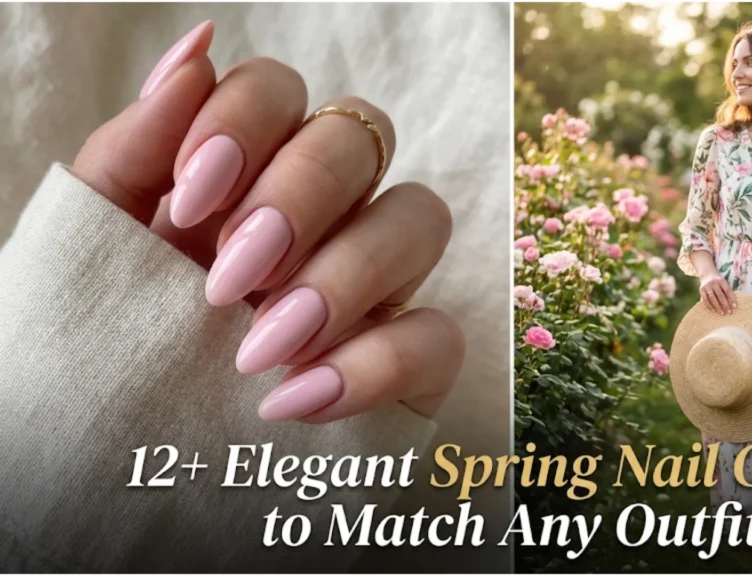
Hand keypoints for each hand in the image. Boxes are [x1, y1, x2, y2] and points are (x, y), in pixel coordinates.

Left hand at [70, 21, 464, 422]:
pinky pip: (441, 332)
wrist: (124, 485)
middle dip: (300, 195)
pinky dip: (375, 361)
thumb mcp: (98, 251)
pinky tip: (299, 400)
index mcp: (241, 180)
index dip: (246, 121)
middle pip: (360, 135)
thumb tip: (193, 47)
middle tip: (231, 278)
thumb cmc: (108, 359)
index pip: (279, 92)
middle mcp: (319, 218)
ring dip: (344, 273)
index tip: (192, 199)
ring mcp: (375, 286)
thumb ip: (135, 151)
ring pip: (420, 215)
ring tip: (263, 348)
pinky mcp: (413, 363)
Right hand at [699, 272, 736, 315]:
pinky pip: (705, 299)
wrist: (707, 275)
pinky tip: (714, 311)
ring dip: (717, 306)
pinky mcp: (701, 290)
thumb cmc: (719, 282)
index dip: (731, 299)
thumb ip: (728, 291)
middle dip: (725, 304)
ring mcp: (707, 287)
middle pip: (720, 295)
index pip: (727, 290)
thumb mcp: (724, 283)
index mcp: (721, 281)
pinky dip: (709, 306)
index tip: (734, 307)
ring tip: (722, 313)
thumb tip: (733, 304)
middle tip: (729, 312)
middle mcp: (714, 283)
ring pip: (712, 298)